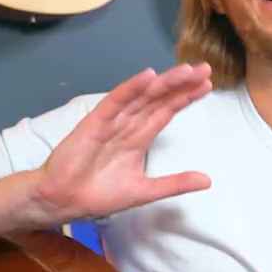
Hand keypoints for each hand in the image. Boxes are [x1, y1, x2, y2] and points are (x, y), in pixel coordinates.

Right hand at [29, 62, 213, 224]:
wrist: (63, 202)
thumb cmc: (99, 194)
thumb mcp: (145, 191)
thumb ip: (175, 184)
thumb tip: (208, 181)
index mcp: (139, 136)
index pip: (167, 111)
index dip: (186, 97)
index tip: (207, 84)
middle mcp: (128, 124)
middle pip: (159, 99)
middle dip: (182, 84)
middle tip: (205, 69)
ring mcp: (112, 121)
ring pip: (142, 97)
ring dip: (163, 83)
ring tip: (186, 70)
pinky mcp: (94, 123)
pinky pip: (116, 102)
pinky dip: (131, 88)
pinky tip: (147, 76)